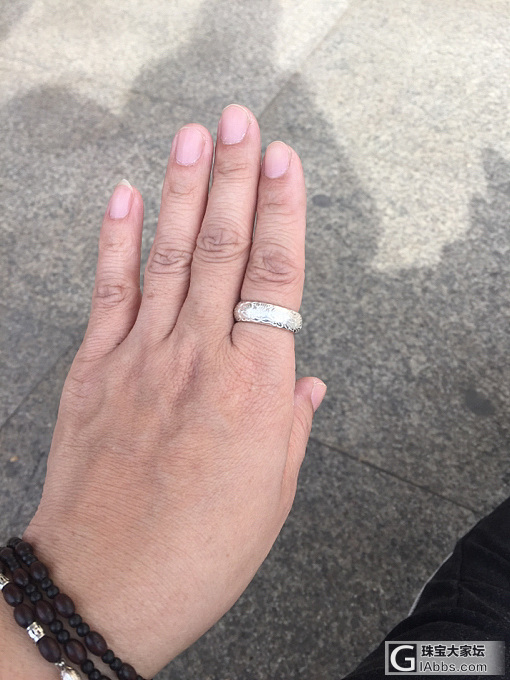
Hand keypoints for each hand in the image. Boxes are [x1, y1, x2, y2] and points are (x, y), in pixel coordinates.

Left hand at [21, 104, 325, 677]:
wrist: (105, 585)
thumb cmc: (199, 550)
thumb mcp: (271, 494)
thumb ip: (290, 424)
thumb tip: (305, 378)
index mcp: (254, 391)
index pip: (276, 280)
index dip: (283, 214)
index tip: (286, 163)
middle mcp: (198, 359)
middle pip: (224, 250)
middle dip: (236, 177)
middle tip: (241, 120)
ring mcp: (141, 358)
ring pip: (170, 257)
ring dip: (184, 190)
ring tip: (195, 136)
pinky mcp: (95, 370)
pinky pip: (109, 291)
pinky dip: (117, 239)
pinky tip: (128, 195)